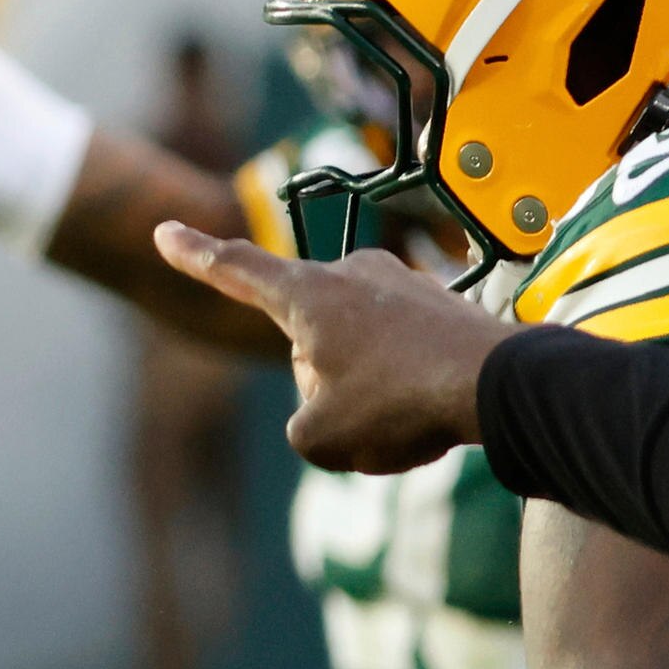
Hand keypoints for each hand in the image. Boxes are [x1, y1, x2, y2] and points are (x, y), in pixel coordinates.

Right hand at [150, 222, 514, 469]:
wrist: (503, 386)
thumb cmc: (399, 402)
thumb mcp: (318, 437)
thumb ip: (301, 425)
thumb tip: (328, 406)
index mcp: (306, 295)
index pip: (236, 270)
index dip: (194, 256)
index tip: (165, 230)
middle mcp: (350, 274)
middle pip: (305, 337)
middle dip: (318, 380)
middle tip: (360, 414)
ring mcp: (402, 283)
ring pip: (356, 348)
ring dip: (367, 385)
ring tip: (407, 416)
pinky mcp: (442, 304)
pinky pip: (402, 350)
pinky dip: (408, 382)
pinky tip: (437, 408)